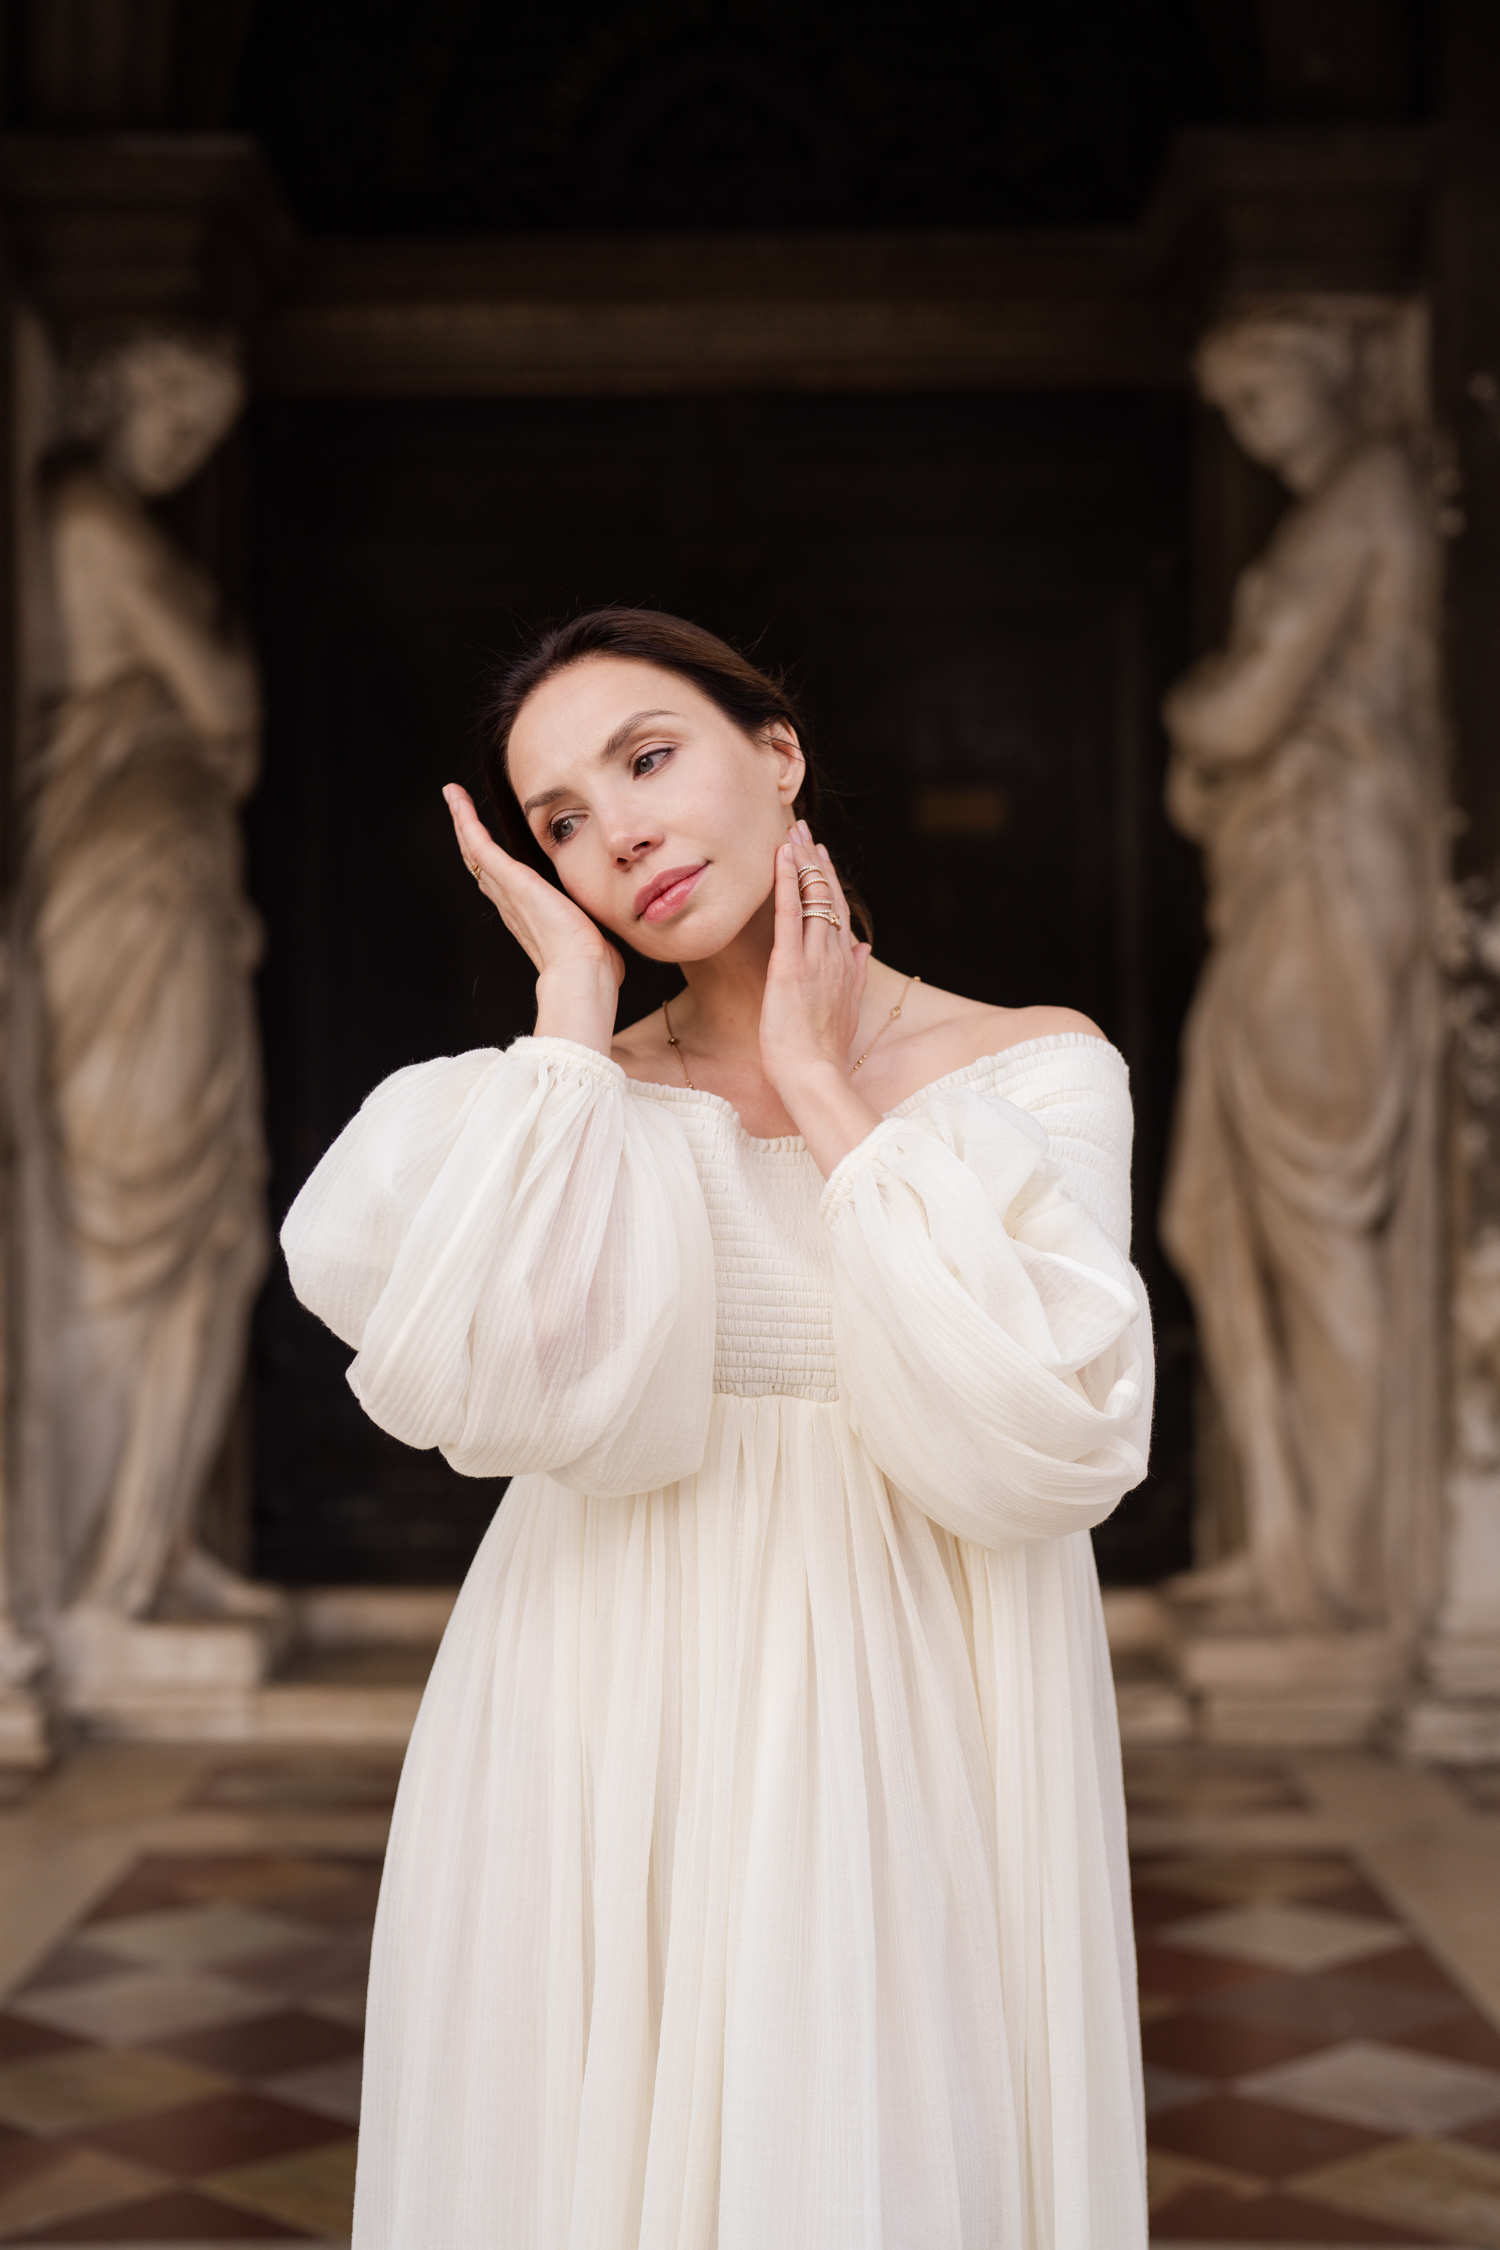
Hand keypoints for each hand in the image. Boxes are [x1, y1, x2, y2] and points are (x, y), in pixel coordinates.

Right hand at [444, 784, 622, 1053]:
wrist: (582, 972)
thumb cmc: (591, 967)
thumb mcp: (591, 942)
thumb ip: (591, 935)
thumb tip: (605, 943)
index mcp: (528, 917)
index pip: (503, 883)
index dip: (491, 862)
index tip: (485, 844)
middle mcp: (511, 904)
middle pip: (481, 864)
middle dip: (469, 836)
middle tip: (458, 809)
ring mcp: (508, 891)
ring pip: (474, 850)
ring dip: (462, 821)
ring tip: (452, 796)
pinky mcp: (511, 879)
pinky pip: (479, 845)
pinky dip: (465, 819)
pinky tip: (457, 798)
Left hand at [760, 819, 871, 1113]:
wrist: (815, 1075)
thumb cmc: (823, 1052)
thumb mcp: (846, 1011)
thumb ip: (855, 976)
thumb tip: (863, 948)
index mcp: (843, 965)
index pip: (837, 912)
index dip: (828, 881)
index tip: (820, 857)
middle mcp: (833, 955)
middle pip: (827, 896)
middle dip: (815, 860)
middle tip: (804, 830)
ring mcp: (814, 957)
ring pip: (812, 896)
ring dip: (802, 861)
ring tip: (792, 831)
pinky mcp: (790, 964)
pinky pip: (789, 913)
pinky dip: (786, 880)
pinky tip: (781, 856)